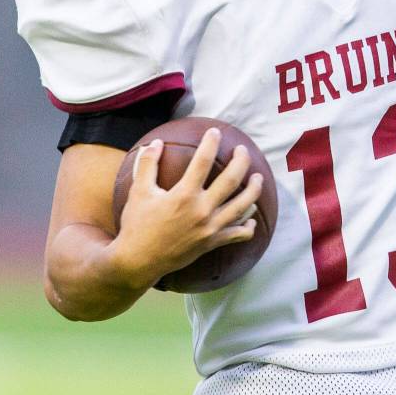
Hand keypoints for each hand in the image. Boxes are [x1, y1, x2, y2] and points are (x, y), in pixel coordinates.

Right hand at [111, 128, 262, 285]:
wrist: (138, 262)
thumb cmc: (137, 225)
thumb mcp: (138, 192)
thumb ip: (147, 165)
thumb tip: (154, 142)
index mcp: (184, 195)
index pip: (203, 161)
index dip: (211, 143)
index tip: (215, 132)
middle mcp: (201, 210)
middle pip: (231, 180)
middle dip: (241, 161)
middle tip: (242, 150)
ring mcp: (210, 228)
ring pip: (242, 206)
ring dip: (253, 190)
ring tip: (258, 178)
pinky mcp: (212, 243)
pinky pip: (237, 234)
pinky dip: (247, 226)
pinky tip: (251, 218)